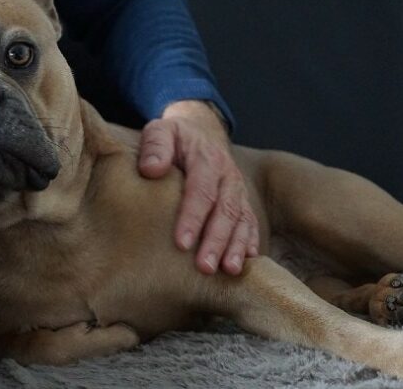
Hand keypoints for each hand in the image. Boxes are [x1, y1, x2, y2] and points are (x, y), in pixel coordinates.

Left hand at [138, 100, 258, 274]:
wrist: (200, 131)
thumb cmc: (174, 137)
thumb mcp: (160, 131)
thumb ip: (155, 146)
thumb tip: (151, 169)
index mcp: (206, 158)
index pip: (201, 189)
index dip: (193, 217)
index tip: (181, 242)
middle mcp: (227, 175)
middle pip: (225, 209)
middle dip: (216, 240)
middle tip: (204, 266)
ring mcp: (237, 189)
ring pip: (241, 219)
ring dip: (236, 246)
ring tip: (228, 270)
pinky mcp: (242, 201)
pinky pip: (250, 222)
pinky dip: (250, 241)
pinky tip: (246, 262)